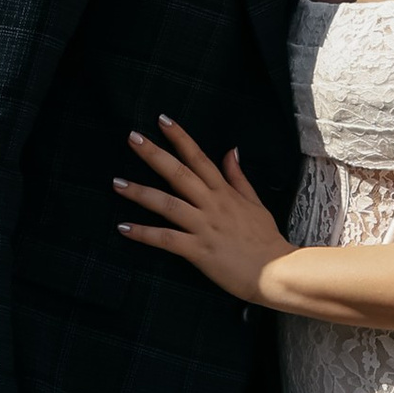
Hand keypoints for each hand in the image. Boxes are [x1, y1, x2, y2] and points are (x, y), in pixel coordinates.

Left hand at [118, 116, 288, 303]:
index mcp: (224, 192)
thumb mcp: (255, 203)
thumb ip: (238, 177)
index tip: (162, 120)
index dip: (180, 137)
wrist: (277, 272)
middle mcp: (212, 205)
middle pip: (179, 173)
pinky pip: (167, 239)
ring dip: (140, 193)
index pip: (199, 158)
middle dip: (154, 154)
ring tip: (117, 183)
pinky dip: (144, 233)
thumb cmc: (266, 240)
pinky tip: (124, 227)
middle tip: (132, 137)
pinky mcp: (199, 251)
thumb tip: (231, 150)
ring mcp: (205, 227)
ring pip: (168, 204)